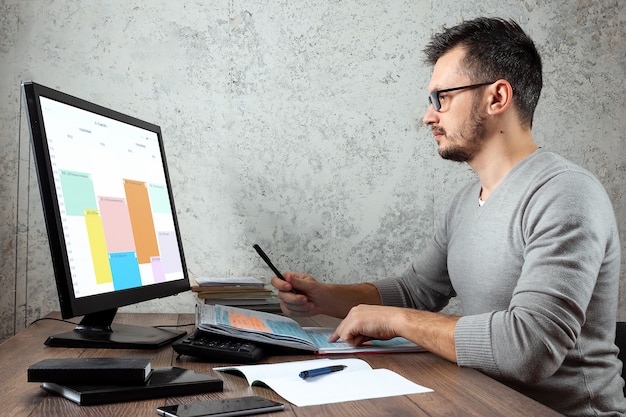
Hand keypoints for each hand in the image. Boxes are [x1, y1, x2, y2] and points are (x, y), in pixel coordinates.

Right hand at [270, 272, 326, 316]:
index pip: (276, 280)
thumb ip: (298, 281)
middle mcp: (285, 290)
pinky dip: (301, 311)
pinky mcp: (289, 309)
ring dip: (301, 306)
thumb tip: (288, 276)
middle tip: (305, 298)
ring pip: (287, 305)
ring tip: (310, 303)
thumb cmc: (318, 290)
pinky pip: (291, 312)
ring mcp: (286, 300)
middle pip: (281, 295)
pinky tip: (307, 307)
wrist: (324, 301)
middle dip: (295, 299)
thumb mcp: (310, 284)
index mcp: (289, 279)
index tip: (289, 287)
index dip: (280, 284)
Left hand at [331, 305, 459, 362]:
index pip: (345, 323)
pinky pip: (346, 338)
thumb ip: (363, 332)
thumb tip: (358, 340)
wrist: (396, 320)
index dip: (340, 333)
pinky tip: (366, 336)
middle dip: (346, 338)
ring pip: (344, 334)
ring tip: (370, 335)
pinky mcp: (353, 323)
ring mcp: (353, 316)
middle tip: (346, 342)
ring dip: (355, 340)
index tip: (334, 338)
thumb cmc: (390, 324)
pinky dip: (356, 342)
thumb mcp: (373, 328)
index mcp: (359, 310)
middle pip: (341, 328)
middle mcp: (354, 311)